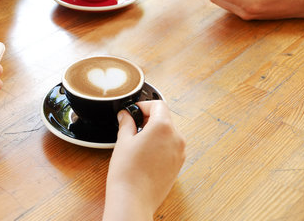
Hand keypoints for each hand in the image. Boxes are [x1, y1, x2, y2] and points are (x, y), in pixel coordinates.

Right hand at [103, 101, 185, 220]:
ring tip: (137, 143)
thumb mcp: (123, 141)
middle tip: (132, 126)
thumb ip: (126, 123)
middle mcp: (176, 138)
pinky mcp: (178, 165)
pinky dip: (159, 145)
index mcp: (163, 127)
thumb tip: (125, 115)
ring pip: (168, 133)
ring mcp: (179, 153)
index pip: (158, 105)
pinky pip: (170, 147)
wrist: (133, 199)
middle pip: (164, 118)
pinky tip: (144, 155)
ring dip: (154, 132)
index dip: (143, 105)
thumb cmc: (127, 172)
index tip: (133, 111)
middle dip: (148, 119)